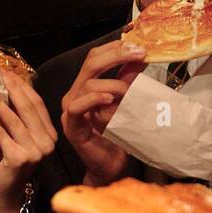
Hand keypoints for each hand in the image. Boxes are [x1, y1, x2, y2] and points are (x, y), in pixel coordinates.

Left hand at [0, 71, 57, 212]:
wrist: (8, 194)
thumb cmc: (10, 164)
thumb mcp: (19, 139)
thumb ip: (18, 119)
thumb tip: (6, 88)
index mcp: (50, 135)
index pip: (38, 104)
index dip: (24, 87)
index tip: (9, 72)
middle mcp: (47, 143)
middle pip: (28, 109)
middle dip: (12, 89)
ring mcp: (35, 152)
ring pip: (15, 120)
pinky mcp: (19, 159)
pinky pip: (2, 135)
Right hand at [60, 40, 147, 185]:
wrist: (111, 166)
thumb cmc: (118, 137)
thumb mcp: (127, 102)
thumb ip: (128, 80)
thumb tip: (139, 58)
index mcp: (86, 86)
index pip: (95, 57)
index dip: (115, 48)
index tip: (139, 46)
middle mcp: (75, 95)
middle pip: (90, 64)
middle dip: (116, 55)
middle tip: (138, 53)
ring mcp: (71, 110)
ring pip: (88, 84)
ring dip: (113, 84)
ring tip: (129, 93)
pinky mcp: (72, 127)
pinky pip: (78, 106)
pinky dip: (94, 99)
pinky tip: (111, 99)